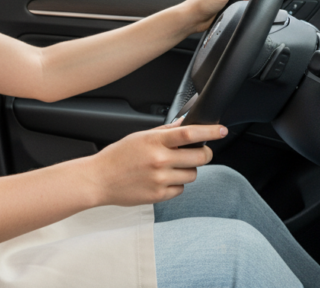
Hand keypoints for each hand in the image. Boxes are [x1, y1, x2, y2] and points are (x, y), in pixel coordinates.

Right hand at [87, 118, 226, 206]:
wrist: (98, 180)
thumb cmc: (118, 156)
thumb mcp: (140, 137)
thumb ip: (165, 132)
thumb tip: (186, 124)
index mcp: (154, 142)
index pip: (189, 133)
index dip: (209, 131)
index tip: (221, 130)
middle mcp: (159, 160)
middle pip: (199, 156)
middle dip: (204, 153)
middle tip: (199, 151)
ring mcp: (160, 179)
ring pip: (193, 174)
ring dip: (188, 170)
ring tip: (171, 167)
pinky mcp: (159, 195)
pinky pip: (181, 189)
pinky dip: (176, 184)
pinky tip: (162, 179)